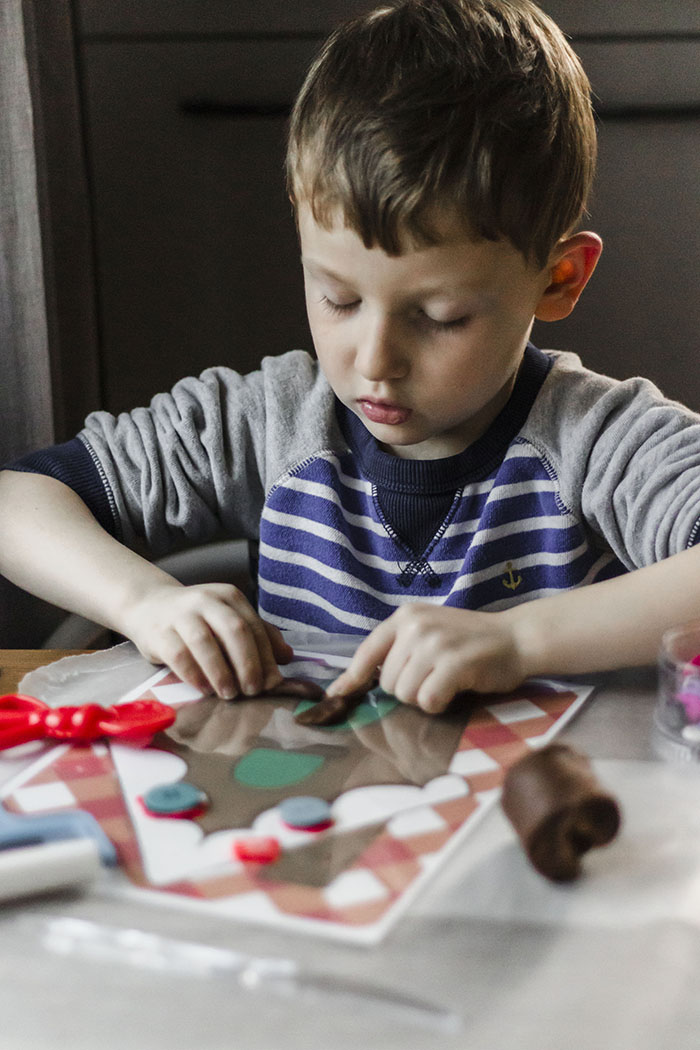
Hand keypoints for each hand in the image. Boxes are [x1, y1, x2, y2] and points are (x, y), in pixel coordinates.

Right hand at [120, 581, 292, 698]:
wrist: (149, 606)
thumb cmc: (198, 619)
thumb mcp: (228, 619)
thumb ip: (257, 635)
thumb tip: (287, 657)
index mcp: (229, 596)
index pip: (253, 626)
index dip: (265, 656)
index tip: (273, 682)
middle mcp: (206, 600)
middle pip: (234, 630)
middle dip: (247, 664)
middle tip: (253, 691)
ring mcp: (180, 614)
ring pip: (205, 643)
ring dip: (221, 672)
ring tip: (230, 694)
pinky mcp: (159, 632)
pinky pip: (179, 655)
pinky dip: (195, 675)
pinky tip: (205, 689)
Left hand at [325, 603, 527, 713]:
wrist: (517, 637)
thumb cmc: (470, 641)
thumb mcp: (429, 632)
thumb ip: (398, 649)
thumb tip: (352, 682)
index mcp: (405, 617)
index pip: (367, 652)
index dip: (350, 678)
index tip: (337, 695)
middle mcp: (416, 626)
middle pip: (386, 683)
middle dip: (406, 690)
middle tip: (435, 678)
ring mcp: (434, 644)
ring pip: (405, 694)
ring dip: (424, 698)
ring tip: (447, 682)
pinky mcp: (453, 664)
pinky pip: (428, 701)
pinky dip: (439, 704)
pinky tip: (455, 691)